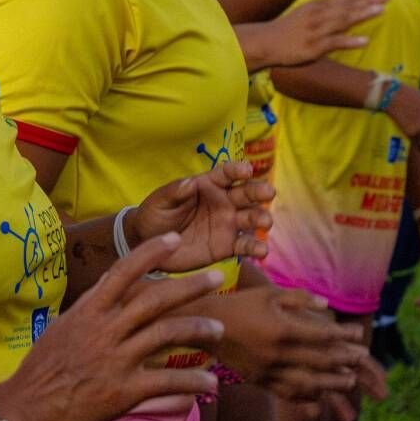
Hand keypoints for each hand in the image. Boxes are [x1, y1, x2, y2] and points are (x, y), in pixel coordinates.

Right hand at [0, 233, 224, 420]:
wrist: (25, 409)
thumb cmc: (42, 367)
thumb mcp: (64, 326)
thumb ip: (90, 306)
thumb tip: (108, 284)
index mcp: (90, 311)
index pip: (124, 271)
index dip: (151, 252)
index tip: (175, 240)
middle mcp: (105, 330)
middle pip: (156, 299)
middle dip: (191, 286)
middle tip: (218, 276)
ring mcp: (116, 360)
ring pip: (167, 335)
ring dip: (198, 329)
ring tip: (219, 329)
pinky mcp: (123, 392)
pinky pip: (167, 382)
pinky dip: (192, 382)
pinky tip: (210, 384)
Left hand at [129, 162, 273, 269]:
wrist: (150, 245)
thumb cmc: (155, 215)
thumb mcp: (160, 201)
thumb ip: (174, 192)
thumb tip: (189, 183)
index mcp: (208, 184)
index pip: (227, 173)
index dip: (238, 170)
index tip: (247, 170)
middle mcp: (224, 201)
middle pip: (246, 193)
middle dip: (259, 191)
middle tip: (269, 192)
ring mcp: (228, 224)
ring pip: (251, 218)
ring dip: (261, 218)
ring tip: (265, 222)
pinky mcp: (228, 246)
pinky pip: (245, 246)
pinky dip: (256, 248)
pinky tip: (262, 251)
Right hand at [214, 284, 369, 403]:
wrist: (207, 326)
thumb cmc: (241, 304)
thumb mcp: (270, 294)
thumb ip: (300, 299)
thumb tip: (326, 306)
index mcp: (282, 329)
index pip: (322, 336)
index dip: (344, 336)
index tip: (359, 334)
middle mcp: (278, 353)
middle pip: (320, 361)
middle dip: (345, 361)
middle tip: (362, 359)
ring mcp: (269, 371)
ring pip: (308, 382)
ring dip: (332, 383)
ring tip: (349, 382)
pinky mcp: (260, 381)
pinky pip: (288, 393)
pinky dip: (308, 395)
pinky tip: (320, 394)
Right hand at [269, 0, 387, 67]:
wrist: (265, 43)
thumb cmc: (288, 29)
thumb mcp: (307, 11)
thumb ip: (328, 2)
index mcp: (317, 6)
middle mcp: (318, 15)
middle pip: (346, 6)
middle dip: (367, 0)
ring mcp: (316, 31)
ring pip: (342, 21)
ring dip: (362, 15)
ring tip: (381, 10)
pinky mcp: (314, 47)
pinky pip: (335, 43)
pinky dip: (350, 41)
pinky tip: (365, 41)